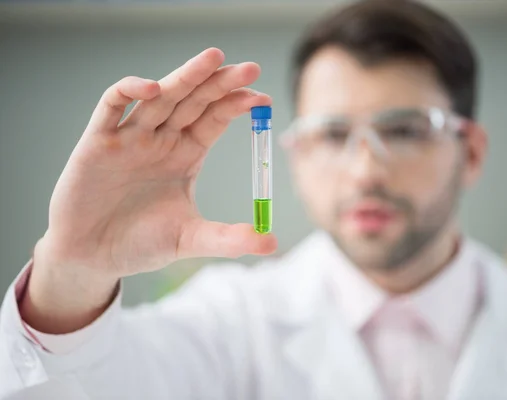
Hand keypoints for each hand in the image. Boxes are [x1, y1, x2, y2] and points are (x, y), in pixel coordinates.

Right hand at [20, 48, 276, 332]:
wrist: (92, 257)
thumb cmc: (140, 244)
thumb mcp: (190, 240)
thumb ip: (228, 239)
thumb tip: (272, 243)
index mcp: (185, 154)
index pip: (215, 118)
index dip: (237, 105)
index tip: (263, 98)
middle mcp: (161, 140)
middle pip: (194, 100)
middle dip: (220, 83)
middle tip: (250, 69)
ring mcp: (131, 137)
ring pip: (161, 96)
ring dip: (186, 76)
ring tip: (214, 58)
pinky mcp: (98, 141)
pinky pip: (112, 105)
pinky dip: (130, 91)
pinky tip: (154, 89)